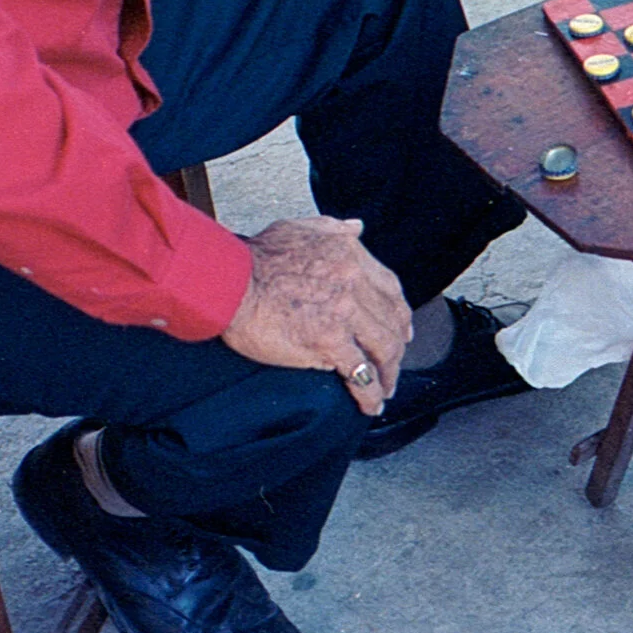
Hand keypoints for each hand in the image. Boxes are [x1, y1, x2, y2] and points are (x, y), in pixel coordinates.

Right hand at [220, 216, 409, 414]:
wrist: (228, 281)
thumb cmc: (255, 257)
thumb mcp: (301, 227)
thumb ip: (334, 228)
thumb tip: (357, 228)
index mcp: (350, 256)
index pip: (390, 288)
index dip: (400, 313)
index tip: (403, 330)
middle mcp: (353, 282)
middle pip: (391, 322)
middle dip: (397, 350)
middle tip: (393, 367)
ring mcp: (343, 313)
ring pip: (383, 349)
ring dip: (388, 375)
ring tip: (385, 391)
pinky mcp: (327, 341)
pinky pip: (360, 373)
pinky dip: (371, 394)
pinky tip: (371, 405)